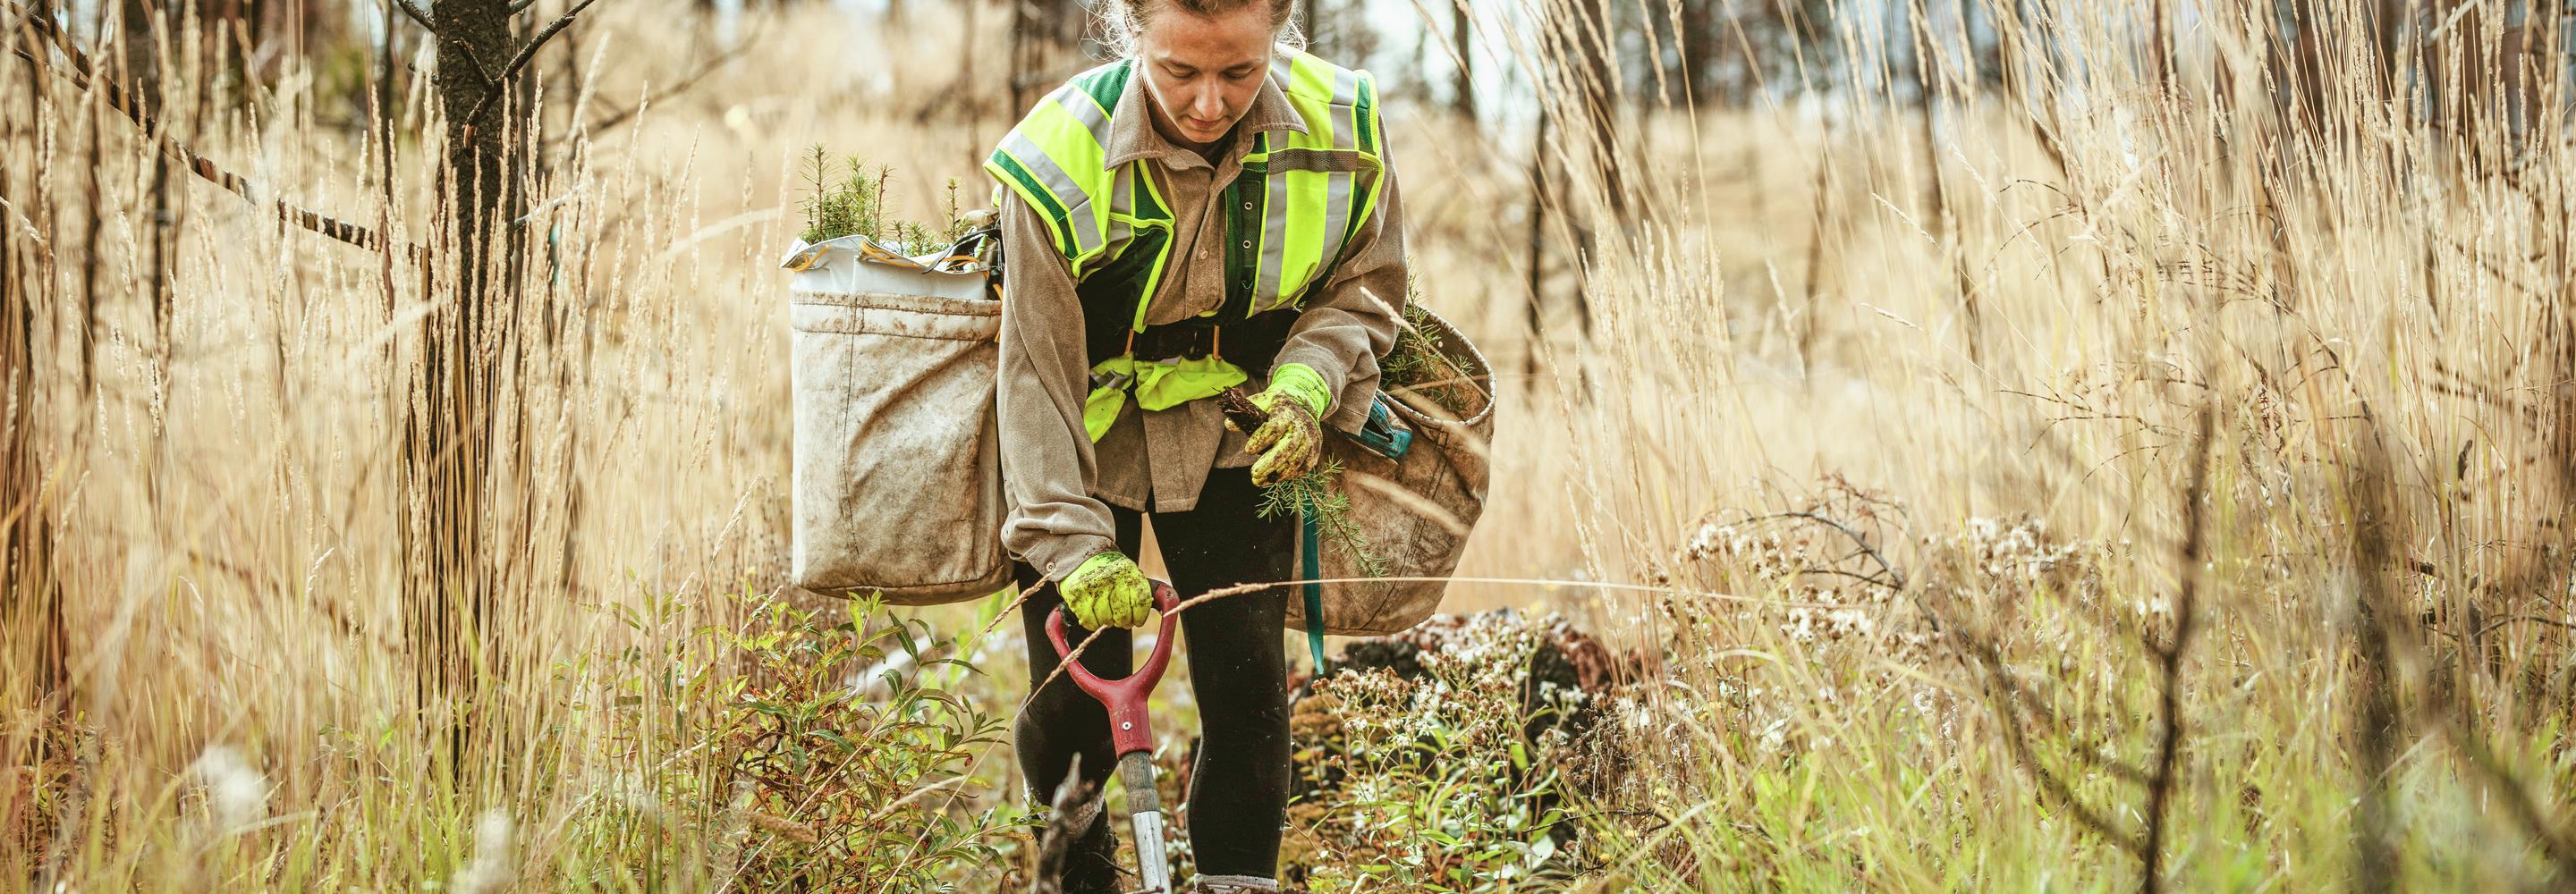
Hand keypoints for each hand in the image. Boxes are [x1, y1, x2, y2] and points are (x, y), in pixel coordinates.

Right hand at [1059, 551, 1152, 628]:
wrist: (1083, 556)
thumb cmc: (1110, 570)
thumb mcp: (1128, 572)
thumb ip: (1137, 590)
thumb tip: (1147, 611)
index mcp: (1128, 573)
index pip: (1140, 601)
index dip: (1140, 616)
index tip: (1137, 621)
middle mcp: (1111, 580)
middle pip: (1122, 613)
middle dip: (1124, 622)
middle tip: (1122, 621)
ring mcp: (1093, 588)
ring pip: (1106, 619)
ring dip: (1108, 622)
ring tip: (1108, 616)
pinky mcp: (1077, 596)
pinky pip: (1089, 621)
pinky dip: (1094, 624)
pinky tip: (1096, 618)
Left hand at [1245, 363, 1330, 485]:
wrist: (1304, 401)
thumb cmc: (1277, 403)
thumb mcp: (1261, 401)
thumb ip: (1246, 411)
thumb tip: (1229, 425)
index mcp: (1286, 412)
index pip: (1275, 427)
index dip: (1262, 439)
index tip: (1248, 450)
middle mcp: (1301, 425)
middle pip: (1288, 447)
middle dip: (1270, 463)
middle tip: (1254, 474)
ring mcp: (1310, 438)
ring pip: (1297, 460)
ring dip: (1278, 474)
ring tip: (1259, 481)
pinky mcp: (1315, 448)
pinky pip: (1305, 466)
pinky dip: (1291, 475)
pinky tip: (1274, 478)